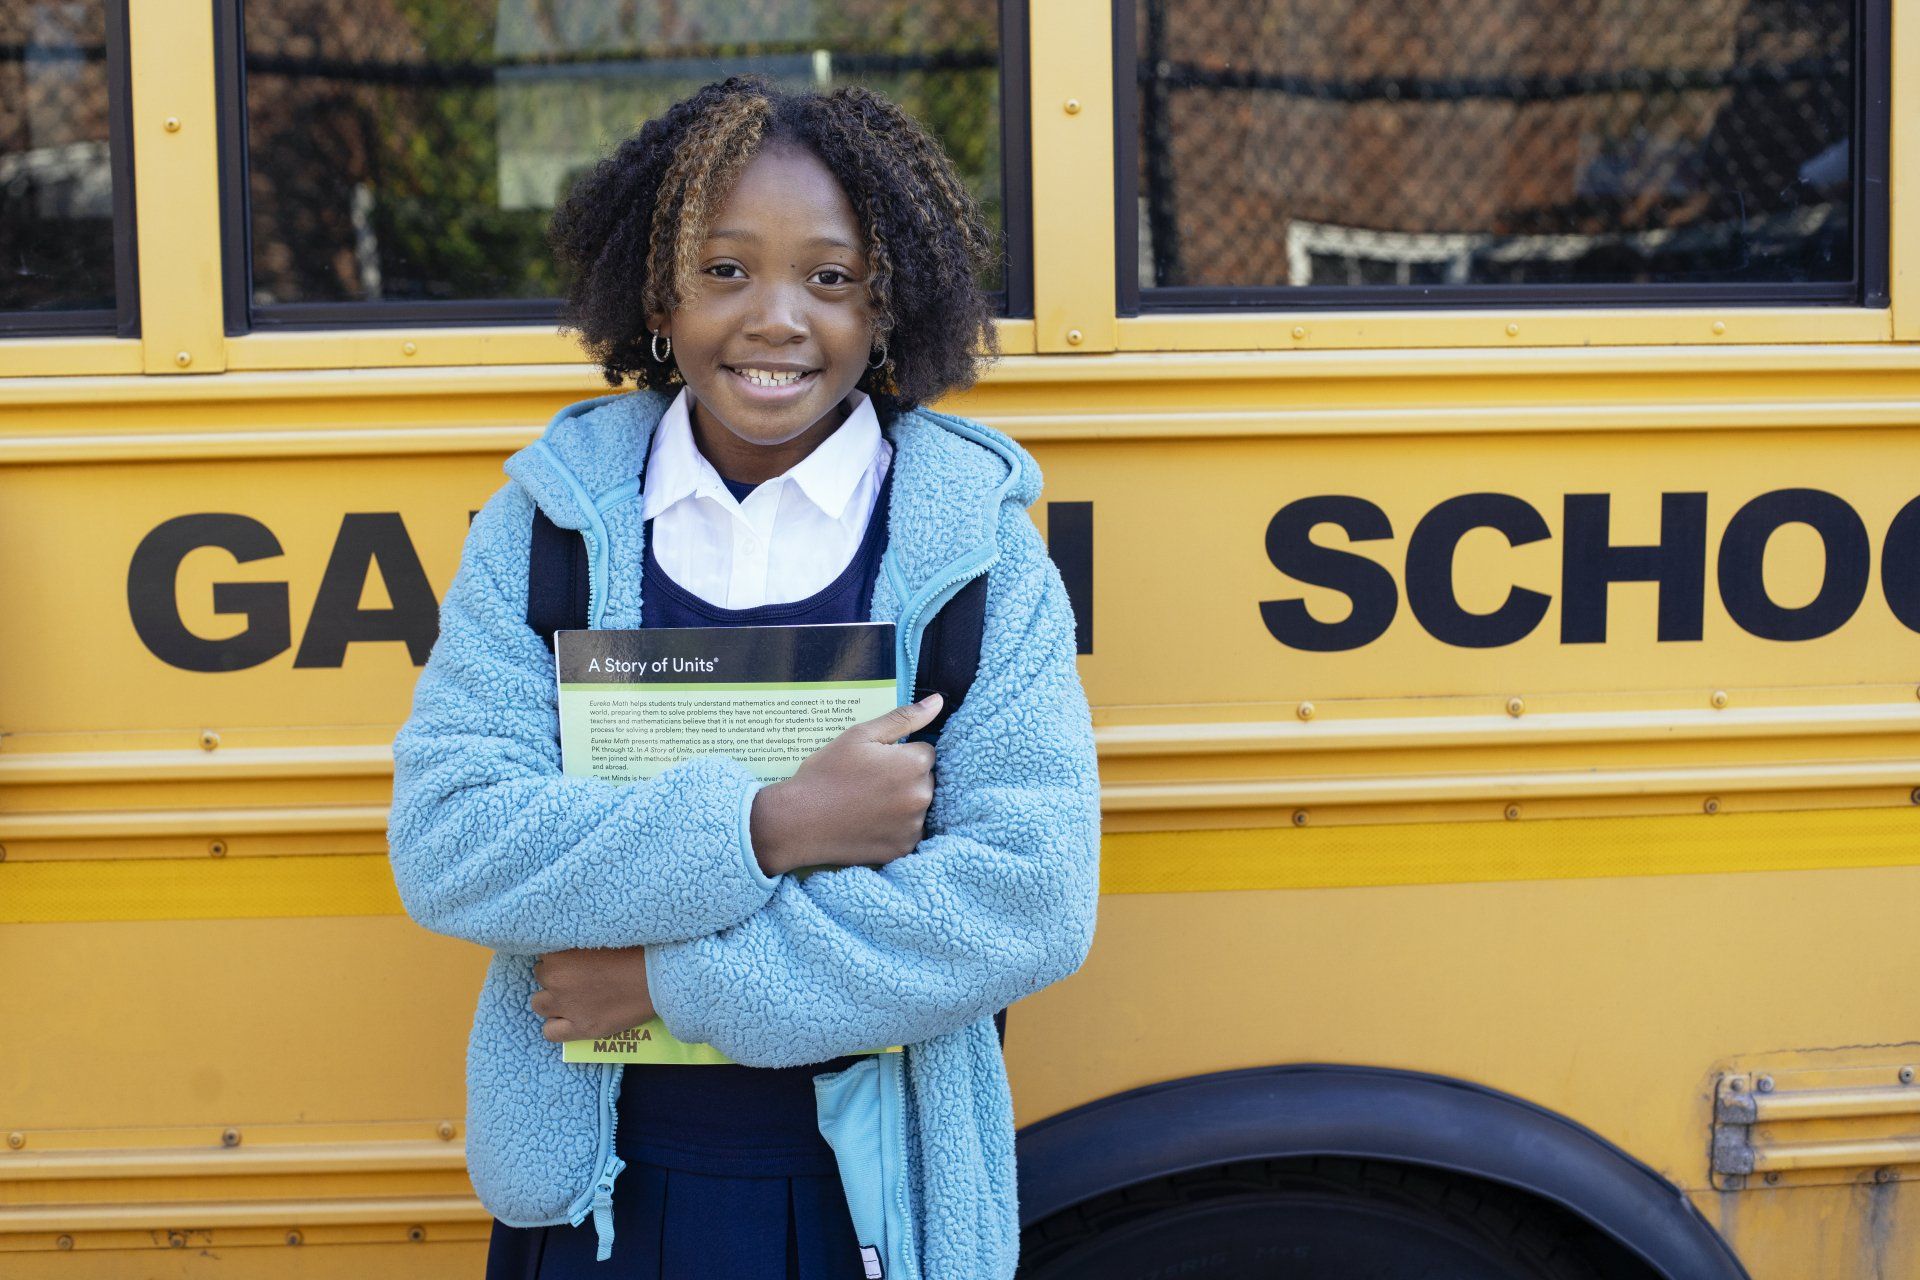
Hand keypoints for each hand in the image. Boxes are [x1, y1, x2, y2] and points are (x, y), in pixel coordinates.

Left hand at [530, 947, 655, 1042]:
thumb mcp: (598, 934)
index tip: (574, 956)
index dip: (560, 955)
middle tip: (577, 974)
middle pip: (541, 976)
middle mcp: (556, 980)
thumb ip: (575, 942)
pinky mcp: (581, 1028)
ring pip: (539, 1004)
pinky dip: (556, 1026)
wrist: (657, 977)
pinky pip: (550, 1032)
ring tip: (571, 996)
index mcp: (558, 955)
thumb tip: (565, 947)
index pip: (543, 954)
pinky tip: (570, 1018)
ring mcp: (567, 1007)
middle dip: (555, 975)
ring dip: (552, 999)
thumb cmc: (634, 949)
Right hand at [750, 693, 941, 876]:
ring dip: (902, 804)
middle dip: (904, 778)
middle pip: (925, 780)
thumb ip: (903, 718)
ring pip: (917, 806)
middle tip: (868, 783)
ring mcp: (914, 826)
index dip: (899, 755)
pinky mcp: (904, 849)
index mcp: (915, 763)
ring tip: (866, 804)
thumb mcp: (861, 735)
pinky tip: (869, 823)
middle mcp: (922, 796)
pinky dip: (895, 828)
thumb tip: (938, 701)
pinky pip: (909, 832)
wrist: (799, 821)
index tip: (874, 763)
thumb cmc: (826, 773)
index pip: (925, 752)